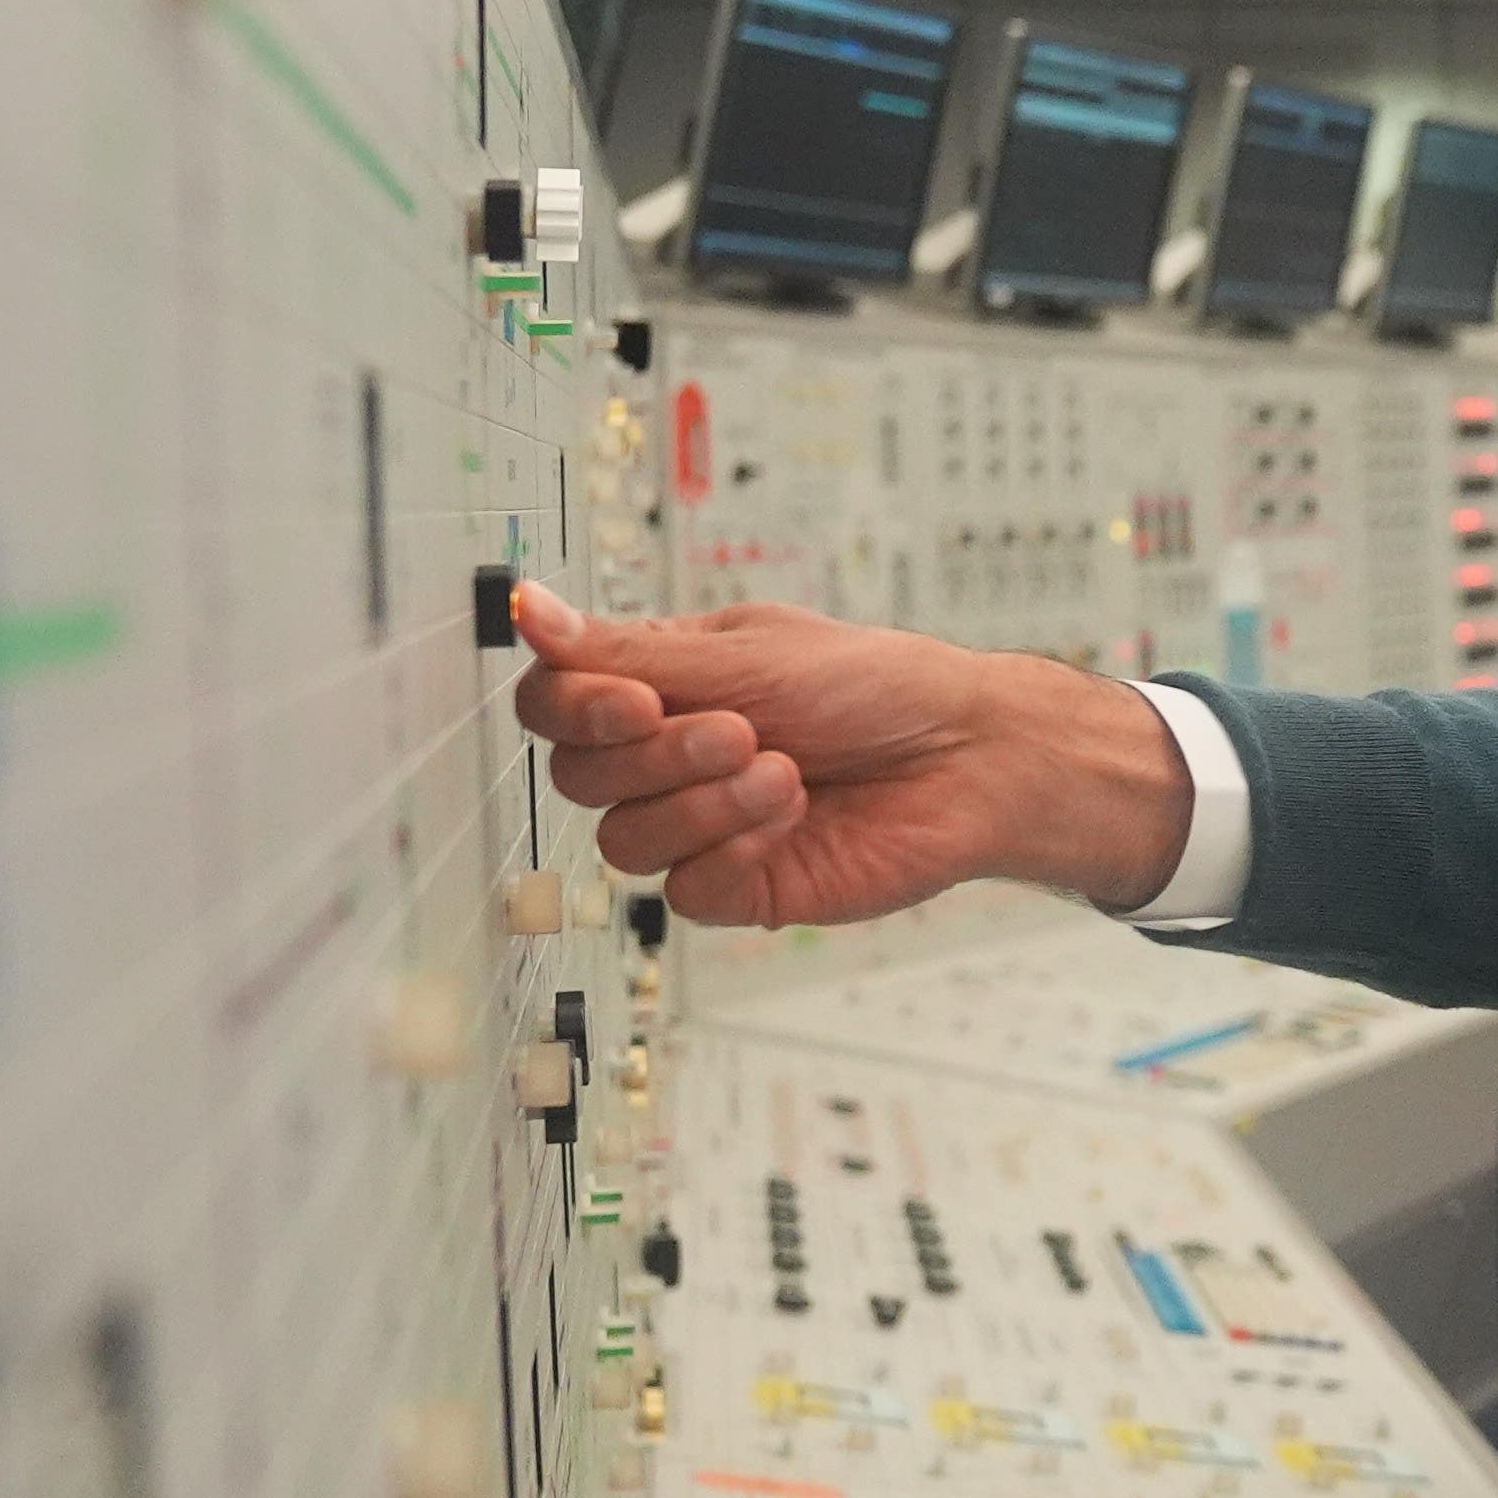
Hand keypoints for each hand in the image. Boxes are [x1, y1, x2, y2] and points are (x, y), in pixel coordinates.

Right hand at [510, 585, 1191, 926]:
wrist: (969, 756)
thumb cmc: (878, 688)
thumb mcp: (749, 653)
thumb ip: (630, 648)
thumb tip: (529, 609)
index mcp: (661, 683)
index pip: (555, 703)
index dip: (576, 707)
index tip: (636, 699)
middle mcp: (669, 757)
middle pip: (578, 775)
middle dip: (657, 754)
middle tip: (741, 729)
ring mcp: (699, 825)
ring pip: (622, 839)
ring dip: (703, 802)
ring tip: (783, 771)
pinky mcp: (738, 885)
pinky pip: (682, 888)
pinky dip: (733, 848)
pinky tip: (792, 818)